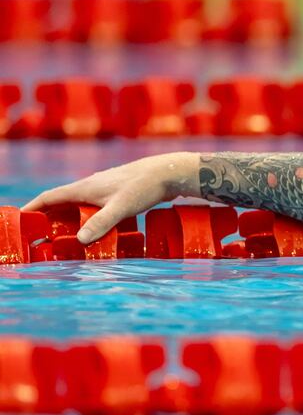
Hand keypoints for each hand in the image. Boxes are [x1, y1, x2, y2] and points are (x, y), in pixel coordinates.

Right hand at [22, 152, 199, 244]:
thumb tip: (79, 241)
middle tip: (39, 235)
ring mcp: (105, 189)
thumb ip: (100, 224)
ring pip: (79, 205)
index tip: (20, 219)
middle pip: (62, 202)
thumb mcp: (121, 208)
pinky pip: (95, 207)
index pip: (51, 197)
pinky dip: (87, 217)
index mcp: (85, 187)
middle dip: (48, 217)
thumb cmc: (144, 187)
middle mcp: (91, 186)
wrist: (170, 173)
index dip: (34, 208)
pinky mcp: (118, 193)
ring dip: (68, 218)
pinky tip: (94, 229)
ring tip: (62, 236)